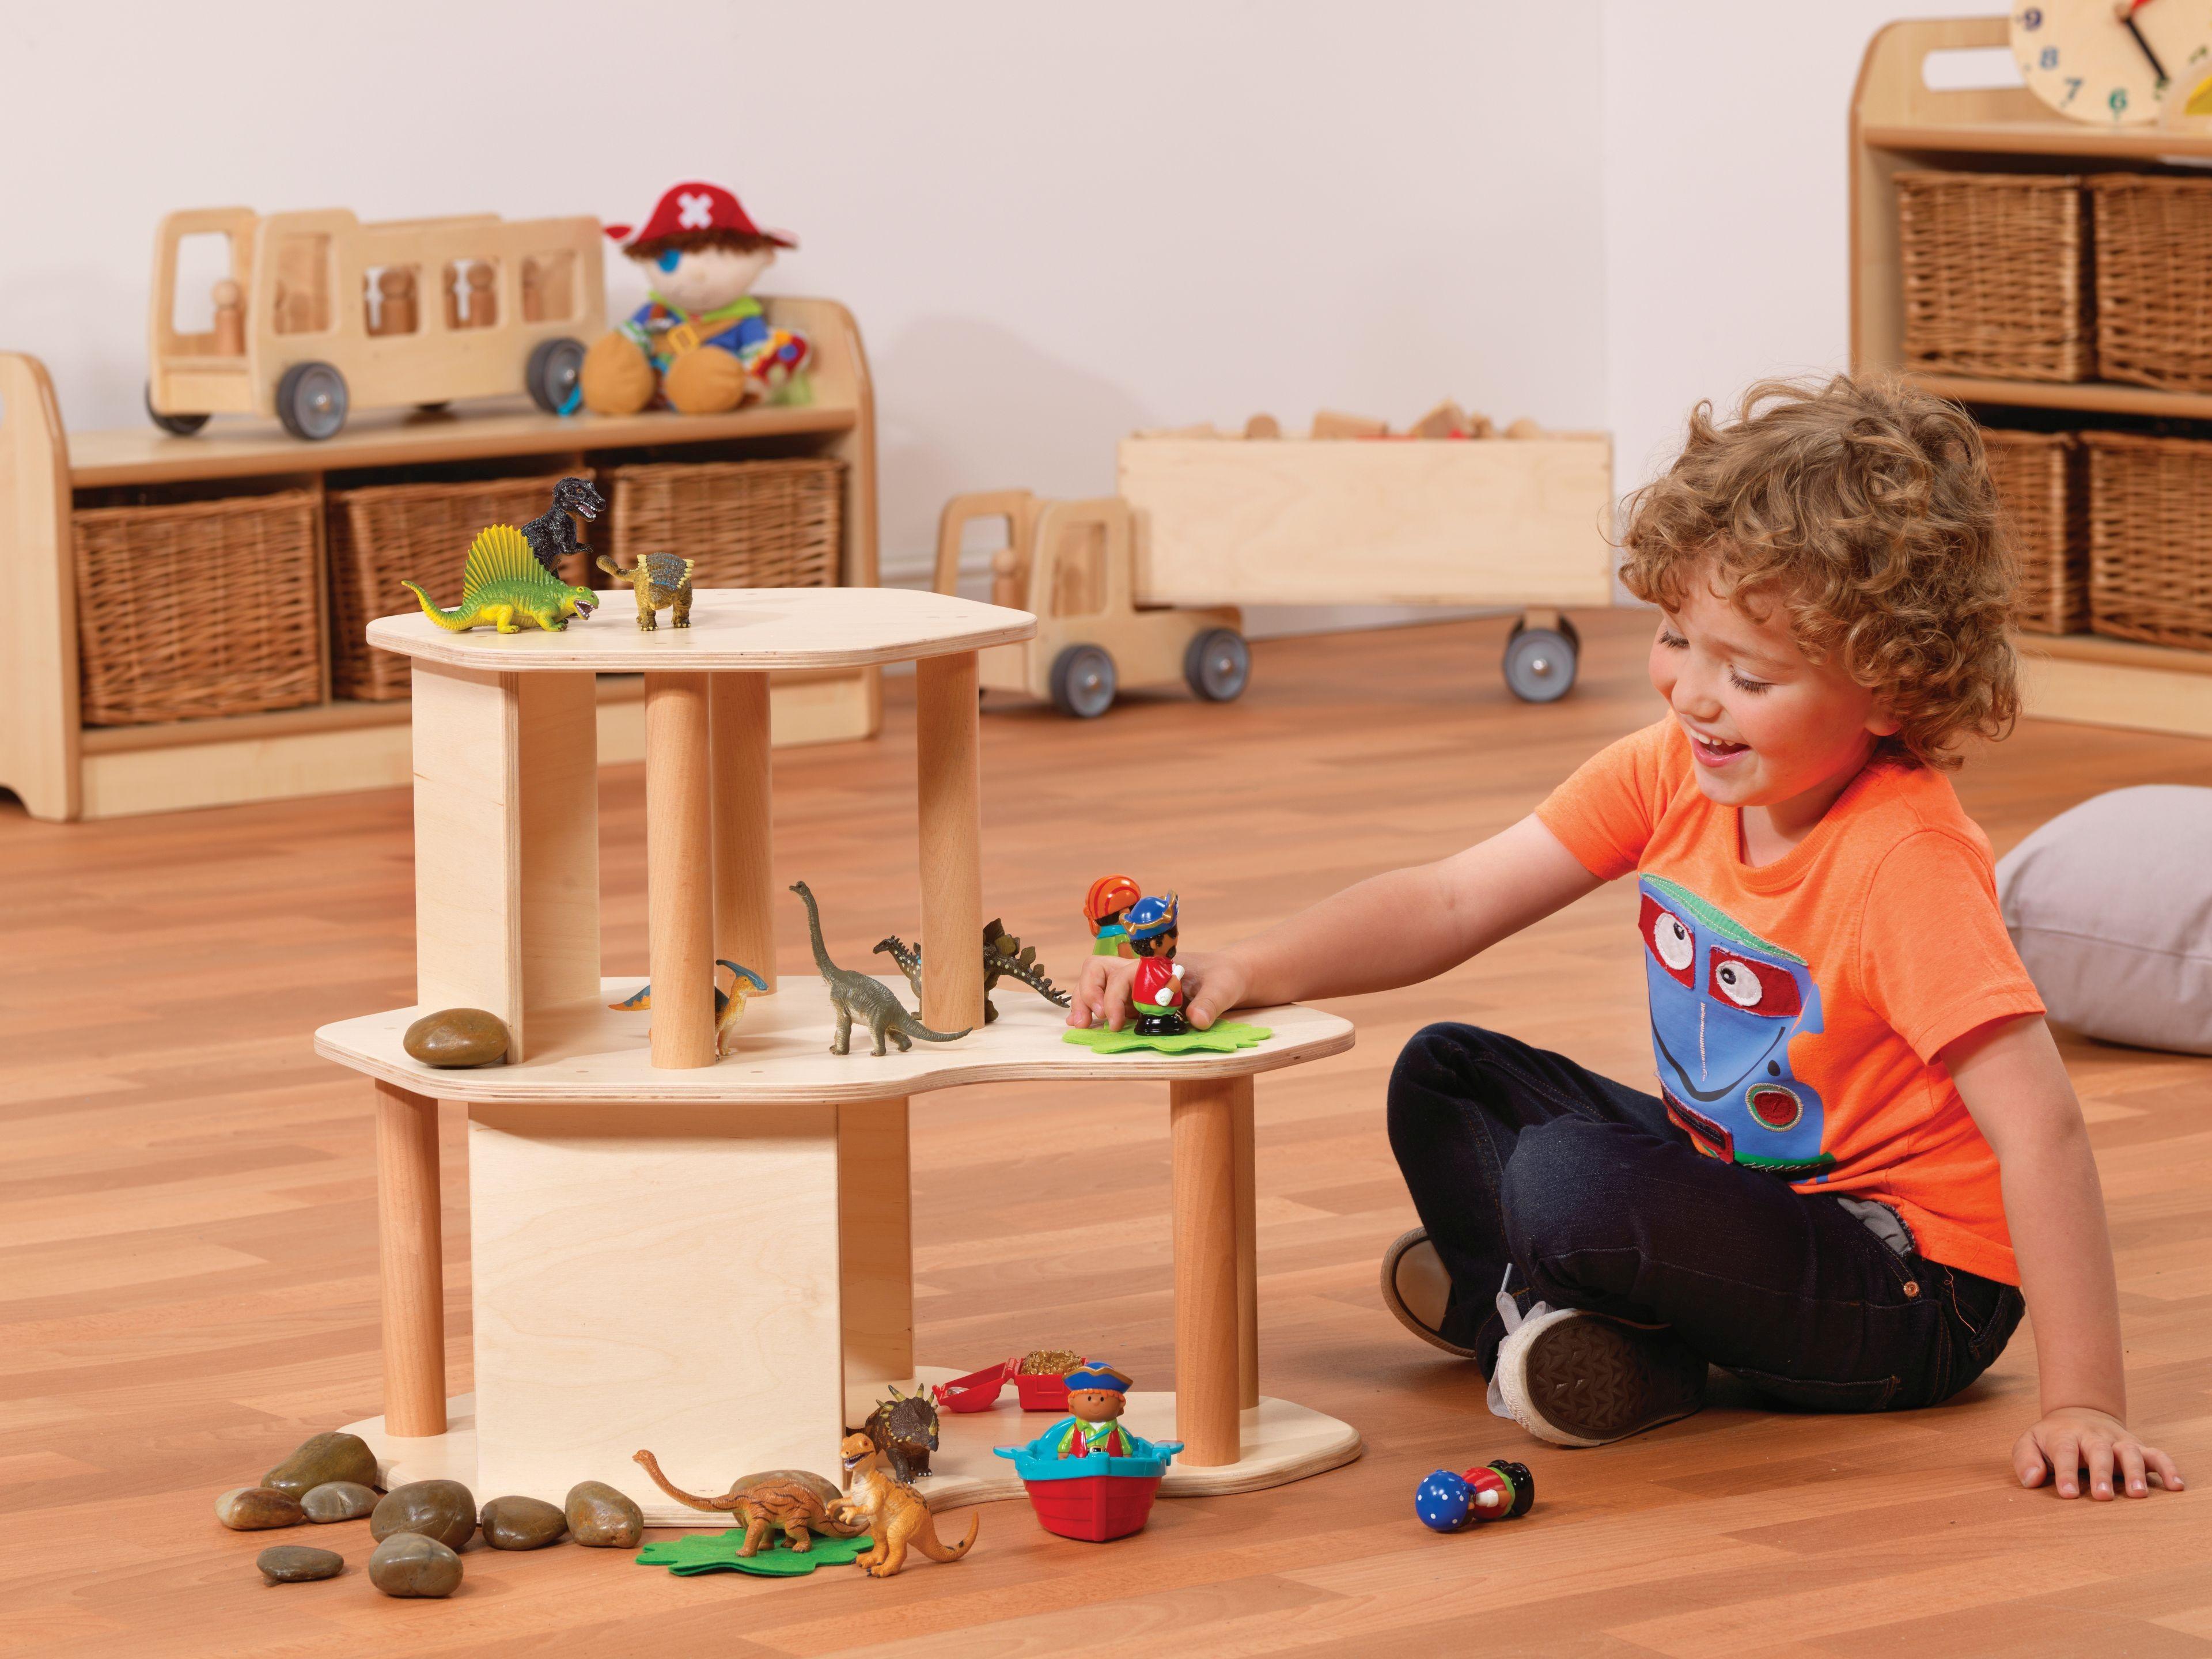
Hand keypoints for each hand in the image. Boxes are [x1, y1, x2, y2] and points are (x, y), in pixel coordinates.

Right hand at [1064, 949, 1246, 1031]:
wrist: (1229, 977)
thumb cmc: (1225, 976)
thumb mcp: (1224, 988)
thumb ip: (1211, 1002)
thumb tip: (1197, 1020)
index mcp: (1156, 966)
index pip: (1121, 974)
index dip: (1113, 997)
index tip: (1116, 1022)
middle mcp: (1140, 973)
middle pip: (1098, 970)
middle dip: (1087, 993)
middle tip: (1087, 1021)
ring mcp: (1135, 987)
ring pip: (1096, 982)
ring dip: (1083, 1000)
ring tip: (1080, 1024)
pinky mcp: (1137, 1001)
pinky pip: (1106, 999)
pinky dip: (1091, 1008)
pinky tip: (1084, 1022)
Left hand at [2014, 1406, 2182, 1498]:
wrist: (2079, 1414)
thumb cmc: (2053, 1439)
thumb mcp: (2030, 1442)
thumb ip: (2025, 1459)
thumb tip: (2031, 1479)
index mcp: (2066, 1436)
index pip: (2065, 1453)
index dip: (2066, 1473)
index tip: (2068, 1494)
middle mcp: (2094, 1437)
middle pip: (2099, 1452)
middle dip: (2101, 1474)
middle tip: (2103, 1496)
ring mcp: (2118, 1441)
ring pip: (2130, 1453)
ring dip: (2135, 1473)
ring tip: (2138, 1495)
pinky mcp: (2137, 1447)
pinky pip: (2157, 1455)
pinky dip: (2168, 1468)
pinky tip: (2176, 1486)